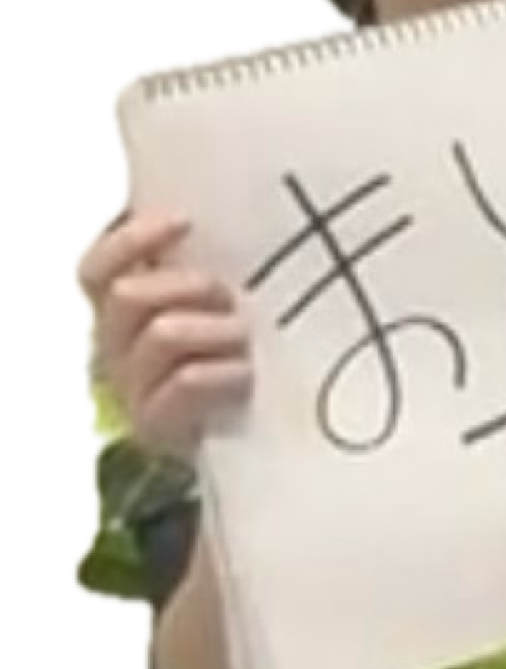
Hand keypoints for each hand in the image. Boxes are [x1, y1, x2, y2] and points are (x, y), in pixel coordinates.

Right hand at [70, 208, 253, 465]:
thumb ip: (194, 275)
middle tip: (230, 302)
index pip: (97, 267)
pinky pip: (188, 380)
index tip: (185, 222)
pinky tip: (245, 375)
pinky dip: (225, 371)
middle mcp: (112, 350)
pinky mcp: (155, 427)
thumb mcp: (210, 314)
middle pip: (129, 296)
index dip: (132, 238)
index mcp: (118, 315)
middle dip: (190, 287)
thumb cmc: (228, 367)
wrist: (241, 447)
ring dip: (216, 330)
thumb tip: (202, 220)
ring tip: (244, 343)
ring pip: (162, 333)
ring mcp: (129, 391)